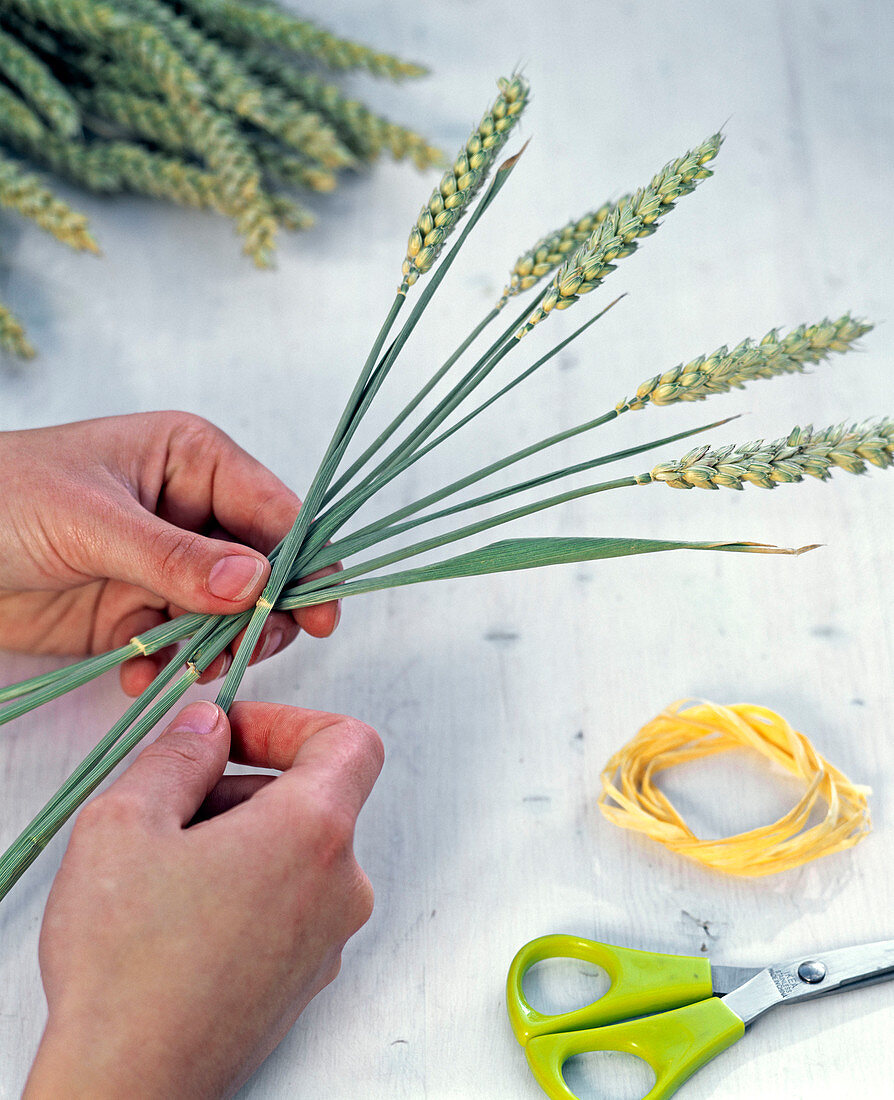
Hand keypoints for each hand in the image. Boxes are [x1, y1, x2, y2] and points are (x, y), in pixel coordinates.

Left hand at [0, 413, 338, 693]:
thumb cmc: (0, 499)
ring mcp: (168, 565)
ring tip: (181, 666)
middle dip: (261, 616)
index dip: (306, 561)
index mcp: (193, 460)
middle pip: (265, 570)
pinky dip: (170, 667)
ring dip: (214, 648)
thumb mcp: (91, 521)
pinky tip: (136, 675)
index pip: (275, 510)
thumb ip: (175, 556)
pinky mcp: (138, 611)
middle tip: (243, 651)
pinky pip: (181, 645)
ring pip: (230, 616)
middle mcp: (193, 512)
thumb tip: (256, 583)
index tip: (320, 613)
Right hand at [24, 699, 383, 1098]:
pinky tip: (179, 917)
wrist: (127, 1087)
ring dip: (237, 838)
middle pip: (311, 798)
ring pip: (294, 852)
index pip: (349, 741)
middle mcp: (339, 887)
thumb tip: (209, 727)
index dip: (290, 723)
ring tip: (163, 871)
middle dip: (240, 786)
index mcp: (313, 833)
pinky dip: (245, 887)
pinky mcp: (304, 979)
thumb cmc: (127, 969)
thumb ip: (179, 754)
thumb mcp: (127, 822)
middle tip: (170, 809)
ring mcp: (327, 940)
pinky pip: (288, 903)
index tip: (235, 734)